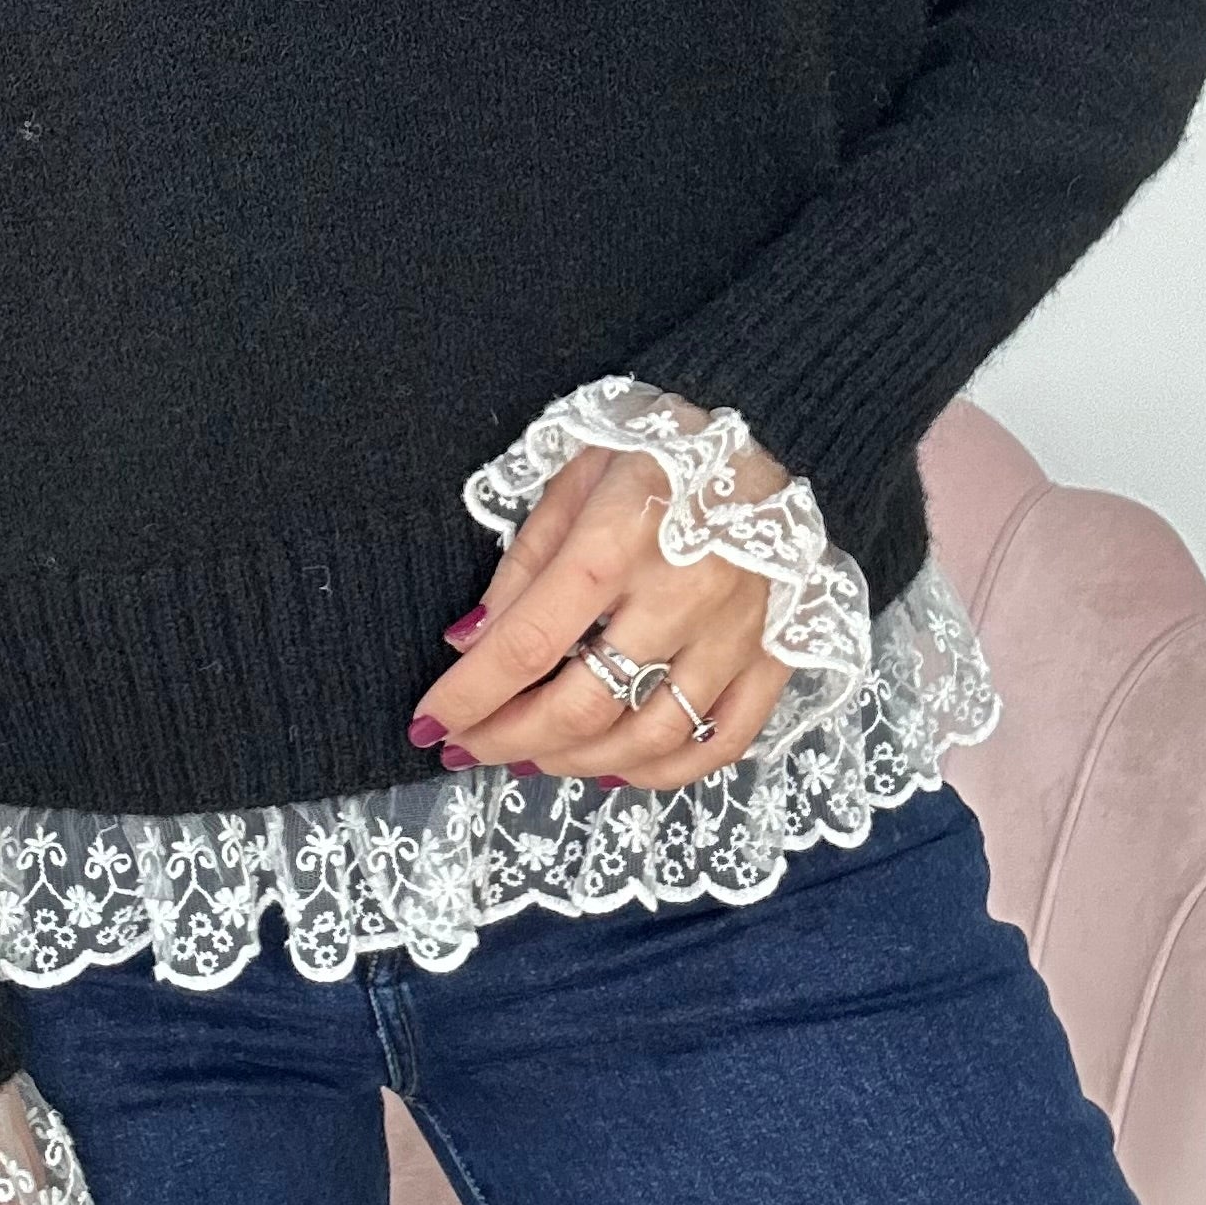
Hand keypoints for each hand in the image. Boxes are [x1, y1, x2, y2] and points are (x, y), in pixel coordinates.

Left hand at [411, 401, 798, 788]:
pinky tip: (614, 767)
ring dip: (575, 763)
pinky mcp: (776, 655)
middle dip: (511, 740)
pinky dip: (662, 772)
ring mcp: (736, 633)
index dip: (469, 694)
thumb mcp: (573, 482)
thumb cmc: (654, 455)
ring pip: (648, 737)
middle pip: (585, 705)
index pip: (528, 643)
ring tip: (530, 758)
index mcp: (619, 539)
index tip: (429, 723)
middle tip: (471, 748)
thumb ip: (522, 566)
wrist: (768, 432)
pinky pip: (720, 742)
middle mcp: (682, 594)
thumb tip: (469, 644)